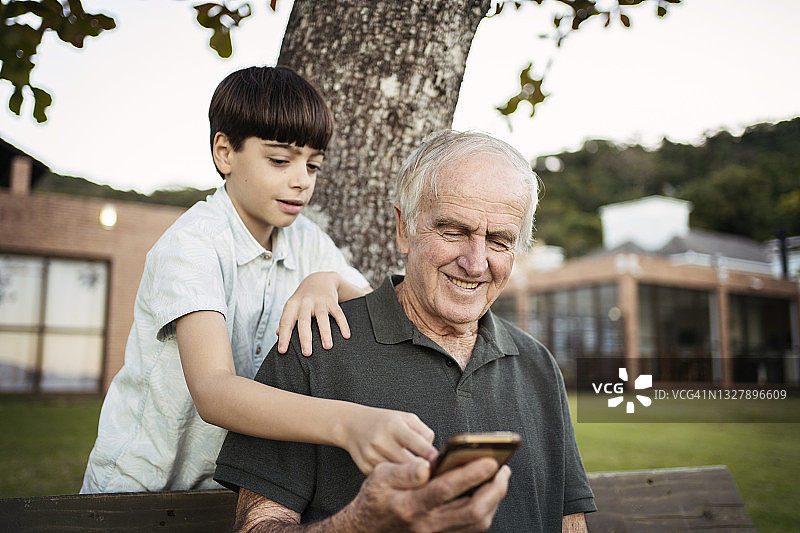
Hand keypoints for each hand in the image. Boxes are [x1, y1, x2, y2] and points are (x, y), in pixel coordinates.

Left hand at [277, 272, 349, 355]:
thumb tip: (278, 334)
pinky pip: (338, 313)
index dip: (283, 337)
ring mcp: (319, 301)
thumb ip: (286, 320)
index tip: (282, 351)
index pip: (285, 322)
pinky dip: (343, 324)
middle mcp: (305, 302)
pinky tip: (346, 335)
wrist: (319, 279)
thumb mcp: (292, 307)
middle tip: (307, 353)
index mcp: (292, 306)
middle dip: (305, 338)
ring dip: (325, 333)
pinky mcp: (331, 300)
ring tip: (328, 347)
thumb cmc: (303, 299)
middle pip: (304, 321)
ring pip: (322, 317)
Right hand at [341, 405, 437, 474]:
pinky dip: (395, 479)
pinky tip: (398, 474)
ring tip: (415, 473)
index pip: (416, 443)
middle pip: (408, 464)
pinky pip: (386, 479)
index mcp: (394, 426)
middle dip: (421, 470)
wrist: (352, 425)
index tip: (439, 463)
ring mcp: (371, 455)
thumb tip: (432, 454)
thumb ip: (424, 432)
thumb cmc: (384, 421)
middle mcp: (381, 440)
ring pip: (398, 475)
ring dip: (409, 476)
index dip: (430, 455)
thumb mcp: (406, 418)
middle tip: (430, 472)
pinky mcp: (365, 468)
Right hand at [344, 456, 509, 531]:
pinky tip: (488, 493)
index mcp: (410, 504)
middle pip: (472, 511)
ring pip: (477, 523)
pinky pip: (472, 528)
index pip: (446, 489)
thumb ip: (404, 471)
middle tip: (503, 469)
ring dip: (494, 500)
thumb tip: (426, 464)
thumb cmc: (376, 499)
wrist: (367, 530)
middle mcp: (427, 524)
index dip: (471, 474)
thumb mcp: (379, 477)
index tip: (490, 460)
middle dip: (494, 489)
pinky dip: (486, 510)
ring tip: (499, 478)